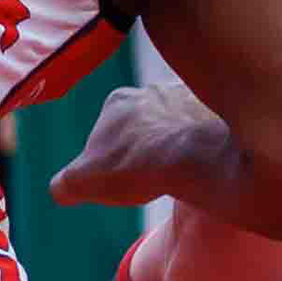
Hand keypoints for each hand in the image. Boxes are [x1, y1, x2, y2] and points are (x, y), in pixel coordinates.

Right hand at [50, 81, 236, 210]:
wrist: (202, 152)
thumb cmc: (140, 164)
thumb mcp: (85, 181)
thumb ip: (66, 184)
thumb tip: (61, 190)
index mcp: (117, 102)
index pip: (106, 132)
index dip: (111, 160)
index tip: (122, 180)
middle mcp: (153, 91)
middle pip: (144, 126)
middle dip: (146, 149)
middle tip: (152, 177)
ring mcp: (189, 97)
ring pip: (176, 125)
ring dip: (176, 146)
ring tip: (180, 173)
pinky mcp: (220, 109)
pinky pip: (206, 130)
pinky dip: (203, 147)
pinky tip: (204, 166)